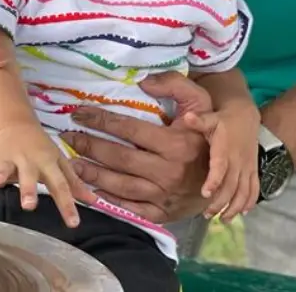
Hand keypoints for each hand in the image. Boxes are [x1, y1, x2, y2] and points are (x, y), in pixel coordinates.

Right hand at [0, 124, 94, 227]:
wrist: (18, 125)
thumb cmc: (42, 150)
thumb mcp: (60, 164)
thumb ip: (74, 183)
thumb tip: (95, 202)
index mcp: (49, 163)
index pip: (61, 186)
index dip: (67, 204)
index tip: (74, 223)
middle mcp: (30, 161)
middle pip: (31, 177)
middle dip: (29, 190)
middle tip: (29, 206)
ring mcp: (11, 159)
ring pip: (5, 168)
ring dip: (1, 175)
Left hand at [60, 72, 213, 222]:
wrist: (226, 174)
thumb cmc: (207, 135)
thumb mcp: (200, 103)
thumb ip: (175, 85)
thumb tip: (143, 82)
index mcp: (176, 144)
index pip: (129, 129)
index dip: (101, 120)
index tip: (80, 114)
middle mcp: (168, 172)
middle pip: (119, 158)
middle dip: (90, 146)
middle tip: (69, 137)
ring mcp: (164, 196)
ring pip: (120, 185)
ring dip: (92, 174)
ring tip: (72, 163)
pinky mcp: (162, 213)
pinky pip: (130, 207)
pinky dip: (108, 200)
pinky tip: (92, 189)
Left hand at [184, 103, 260, 223]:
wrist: (246, 116)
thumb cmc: (223, 120)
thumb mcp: (210, 118)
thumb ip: (198, 121)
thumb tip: (186, 117)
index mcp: (225, 149)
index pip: (221, 167)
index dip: (214, 180)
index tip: (205, 193)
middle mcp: (238, 160)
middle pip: (231, 186)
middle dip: (221, 203)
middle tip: (207, 215)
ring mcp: (248, 167)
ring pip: (244, 191)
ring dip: (235, 207)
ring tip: (223, 219)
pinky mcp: (253, 170)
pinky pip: (255, 188)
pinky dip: (250, 201)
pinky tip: (242, 213)